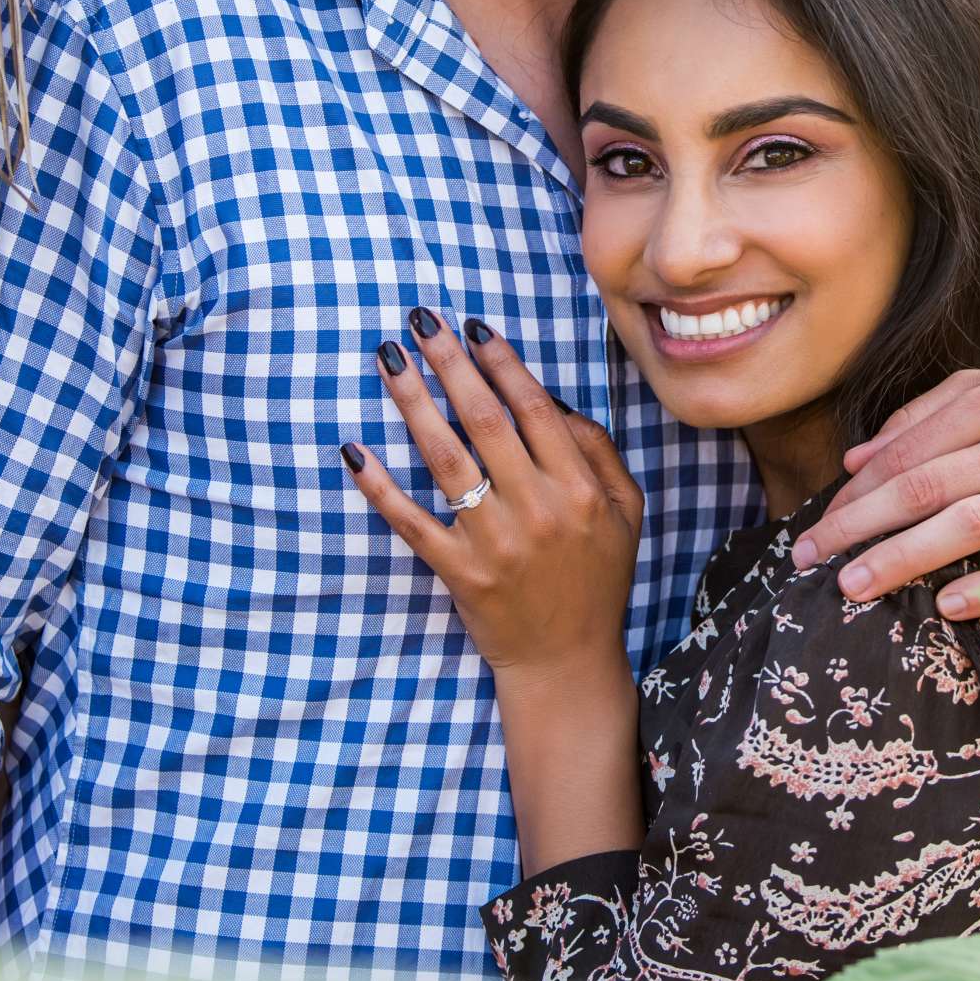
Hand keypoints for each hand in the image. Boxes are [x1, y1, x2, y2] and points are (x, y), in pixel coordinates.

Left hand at [341, 312, 643, 683]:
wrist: (567, 661)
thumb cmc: (597, 578)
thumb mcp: (625, 511)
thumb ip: (597, 451)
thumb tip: (550, 398)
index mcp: (579, 489)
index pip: (534, 409)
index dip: (502, 362)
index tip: (474, 326)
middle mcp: (537, 509)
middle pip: (484, 420)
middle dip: (450, 363)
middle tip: (420, 319)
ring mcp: (494, 541)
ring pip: (444, 458)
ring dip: (412, 402)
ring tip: (389, 359)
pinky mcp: (458, 572)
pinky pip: (411, 521)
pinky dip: (379, 486)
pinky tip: (354, 450)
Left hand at [791, 367, 979, 616]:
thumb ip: (926, 414)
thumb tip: (856, 457)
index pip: (909, 451)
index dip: (857, 490)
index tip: (819, 522)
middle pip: (926, 487)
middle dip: (859, 526)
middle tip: (812, 557)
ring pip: (970, 525)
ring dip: (904, 558)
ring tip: (855, 584)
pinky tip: (947, 606)